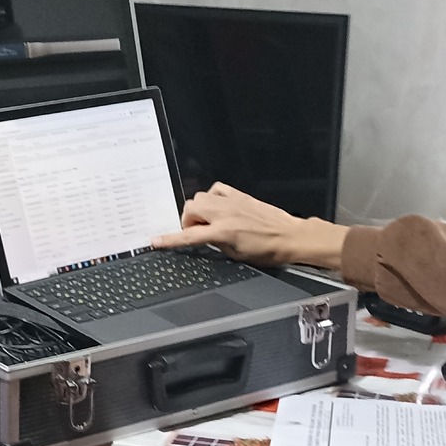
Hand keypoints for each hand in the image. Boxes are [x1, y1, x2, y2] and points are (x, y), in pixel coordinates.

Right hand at [151, 183, 349, 267]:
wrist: (290, 236)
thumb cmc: (267, 251)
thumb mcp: (237, 256)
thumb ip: (216, 245)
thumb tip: (204, 239)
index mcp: (222, 232)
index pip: (189, 236)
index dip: (170, 240)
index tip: (156, 241)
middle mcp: (224, 213)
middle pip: (190, 208)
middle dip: (187, 221)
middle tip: (196, 232)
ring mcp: (232, 201)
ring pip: (200, 197)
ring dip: (199, 209)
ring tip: (207, 221)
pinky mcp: (240, 195)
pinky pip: (216, 189)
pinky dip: (212, 197)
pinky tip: (218, 207)